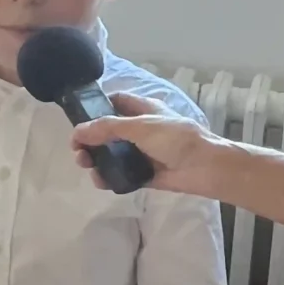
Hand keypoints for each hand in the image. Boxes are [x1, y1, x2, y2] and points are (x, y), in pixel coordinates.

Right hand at [72, 93, 219, 195]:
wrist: (206, 168)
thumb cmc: (177, 139)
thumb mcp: (141, 126)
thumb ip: (108, 127)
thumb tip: (78, 131)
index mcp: (143, 110)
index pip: (115, 102)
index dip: (96, 109)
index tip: (77, 121)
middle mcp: (141, 130)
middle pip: (108, 132)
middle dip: (90, 141)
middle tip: (79, 152)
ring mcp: (142, 153)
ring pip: (112, 155)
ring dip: (96, 160)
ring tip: (88, 167)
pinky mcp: (144, 174)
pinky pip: (121, 175)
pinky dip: (109, 178)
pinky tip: (102, 181)